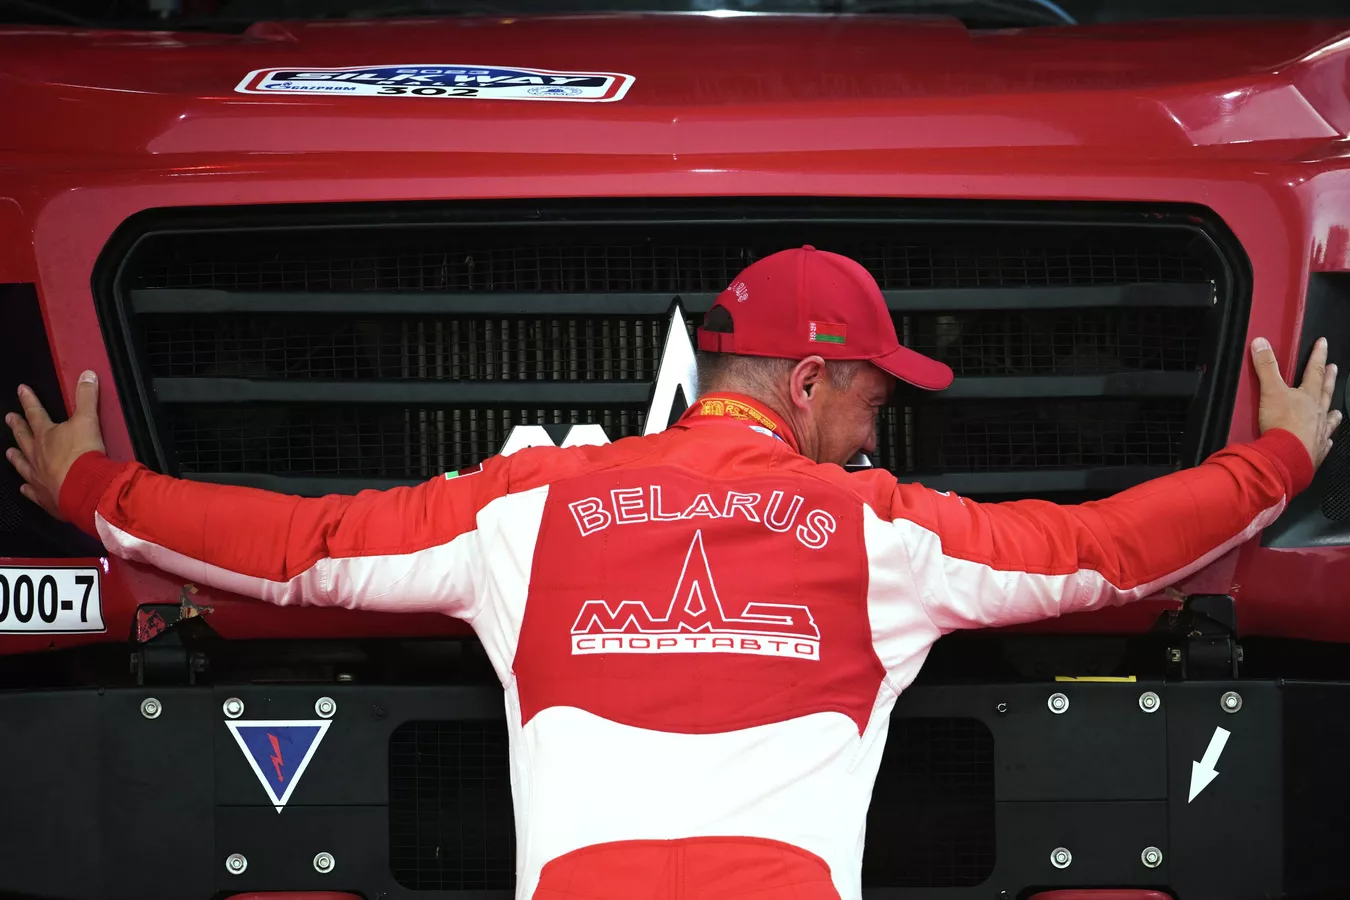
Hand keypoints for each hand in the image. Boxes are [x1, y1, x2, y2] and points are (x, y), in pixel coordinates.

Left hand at [5, 370, 105, 520]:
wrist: (83, 488)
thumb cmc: (83, 454)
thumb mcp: (89, 420)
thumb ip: (87, 397)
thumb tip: (87, 374)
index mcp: (47, 435)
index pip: (35, 413)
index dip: (29, 400)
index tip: (21, 390)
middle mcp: (37, 454)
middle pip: (24, 437)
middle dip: (18, 426)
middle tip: (9, 418)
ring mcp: (38, 475)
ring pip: (23, 463)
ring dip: (17, 457)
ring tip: (9, 452)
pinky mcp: (44, 495)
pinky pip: (32, 490)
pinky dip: (28, 488)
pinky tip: (24, 487)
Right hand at [1251, 336, 1341, 469]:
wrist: (1286, 456)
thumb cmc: (1281, 424)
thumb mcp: (1270, 391)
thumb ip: (1266, 367)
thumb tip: (1261, 343)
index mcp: (1308, 396)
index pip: (1314, 370)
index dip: (1318, 356)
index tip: (1323, 344)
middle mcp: (1318, 412)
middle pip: (1325, 392)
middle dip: (1329, 378)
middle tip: (1335, 369)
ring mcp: (1319, 432)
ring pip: (1329, 419)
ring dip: (1332, 413)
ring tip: (1337, 410)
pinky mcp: (1315, 450)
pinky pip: (1323, 443)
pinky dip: (1325, 440)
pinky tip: (1327, 440)